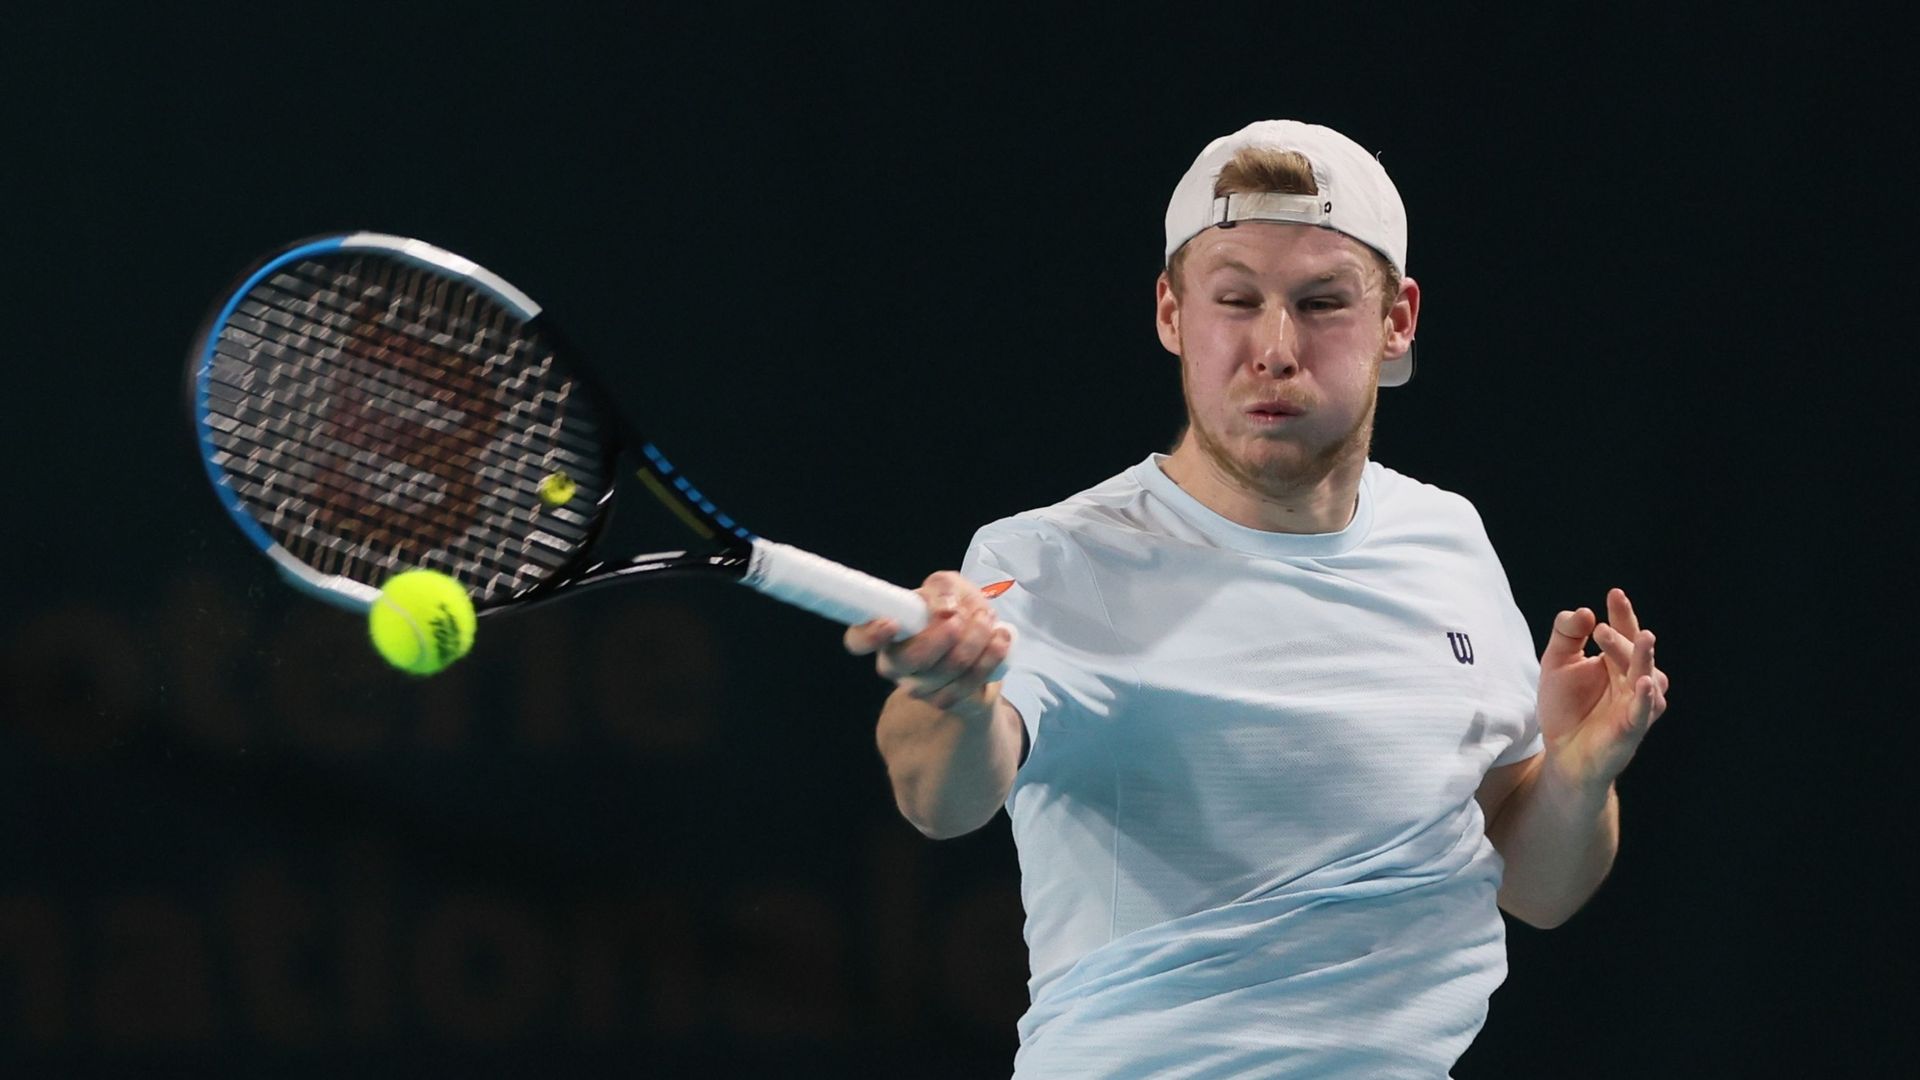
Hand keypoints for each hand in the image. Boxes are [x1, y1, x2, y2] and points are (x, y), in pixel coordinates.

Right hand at [844, 571, 1012, 716]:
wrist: (981, 644)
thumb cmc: (955, 610)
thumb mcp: (949, 587)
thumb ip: (943, 589)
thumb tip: (945, 609)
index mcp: (884, 632)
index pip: (858, 640)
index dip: (870, 634)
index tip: (892, 623)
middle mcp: (894, 662)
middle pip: (909, 659)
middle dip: (943, 635)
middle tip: (963, 616)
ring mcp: (917, 686)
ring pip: (947, 669)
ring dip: (976, 639)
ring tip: (987, 619)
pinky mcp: (943, 700)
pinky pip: (968, 683)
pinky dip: (990, 657)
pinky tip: (1000, 639)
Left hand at [1536, 588, 1671, 792]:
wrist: (1562, 753)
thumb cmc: (1565, 707)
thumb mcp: (1556, 663)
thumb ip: (1566, 635)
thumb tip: (1582, 611)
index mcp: (1618, 662)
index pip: (1624, 632)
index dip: (1622, 614)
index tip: (1615, 593)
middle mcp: (1634, 681)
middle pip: (1634, 653)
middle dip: (1621, 639)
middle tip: (1599, 629)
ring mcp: (1637, 705)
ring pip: (1648, 678)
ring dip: (1644, 658)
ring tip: (1644, 637)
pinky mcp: (1632, 730)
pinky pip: (1643, 712)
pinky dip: (1646, 698)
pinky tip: (1644, 682)